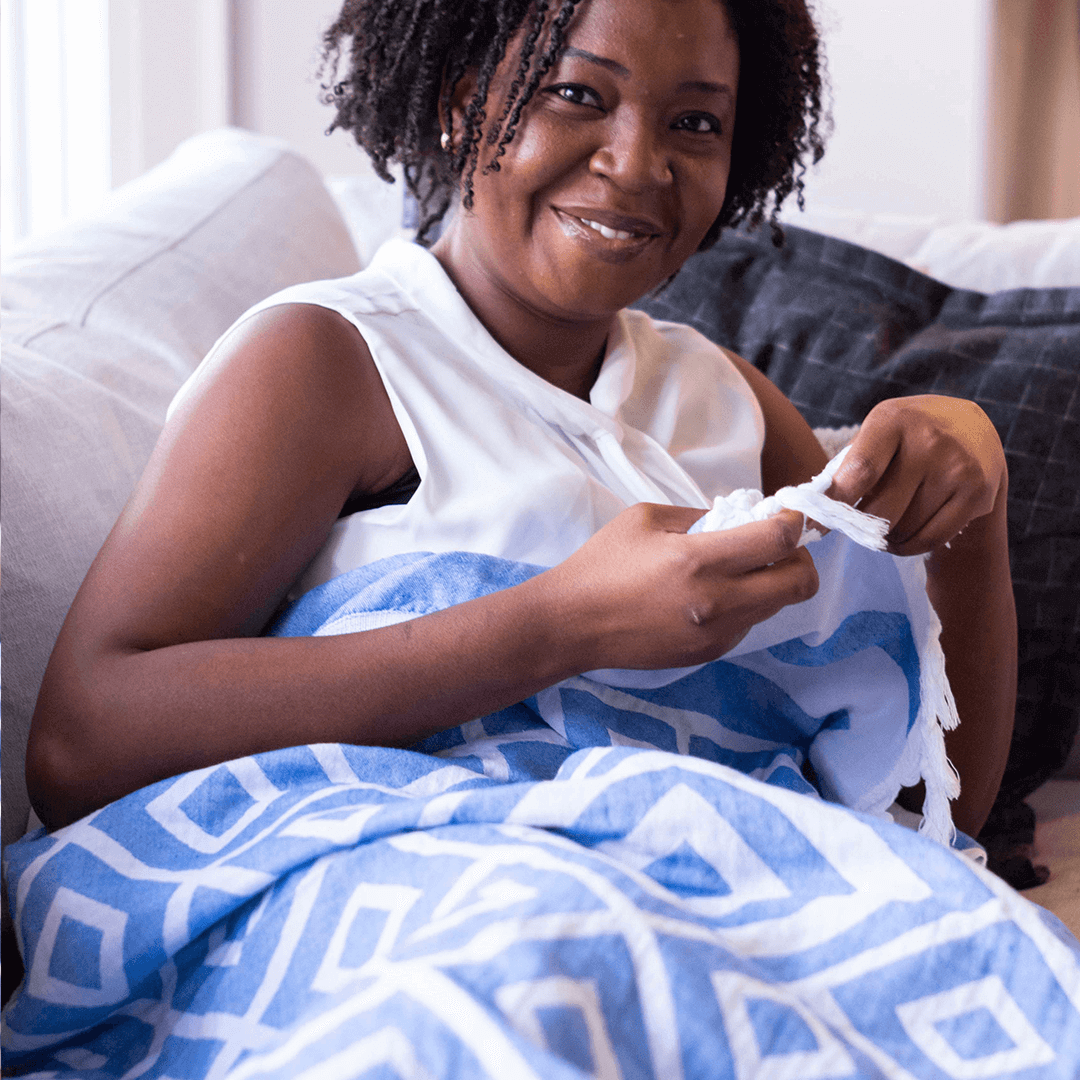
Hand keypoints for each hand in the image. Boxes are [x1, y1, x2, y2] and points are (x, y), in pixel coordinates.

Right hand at [546, 503, 818, 669]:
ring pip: (777, 606)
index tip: (788, 514)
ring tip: (739, 569)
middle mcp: (717, 601)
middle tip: (776, 546)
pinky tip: (711, 596)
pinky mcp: (709, 653)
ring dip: (771, 582)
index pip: (778, 541)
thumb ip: (698, 515)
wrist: (573, 624)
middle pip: (800, 583)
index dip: (794, 522)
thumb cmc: (603, 564)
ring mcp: (716, 634)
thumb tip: (739, 516)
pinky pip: (748, 624)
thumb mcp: (647, 518)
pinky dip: (745, 605)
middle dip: (799, 558)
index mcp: (699, 560)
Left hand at [826, 396, 1005, 555]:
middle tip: (856, 524)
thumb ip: (847, 467)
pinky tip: (903, 536)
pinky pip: (929, 539)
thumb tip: (810, 514)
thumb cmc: (906, 436)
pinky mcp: (977, 495)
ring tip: (885, 524)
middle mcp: (930, 441)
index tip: (816, 525)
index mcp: (893, 420)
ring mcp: (958, 469)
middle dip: (860, 526)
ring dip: (884, 538)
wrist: (972, 430)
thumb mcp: (877, 433)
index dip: (835, 503)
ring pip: (903, 529)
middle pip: (880, 510)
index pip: (860, 471)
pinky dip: (907, 546)